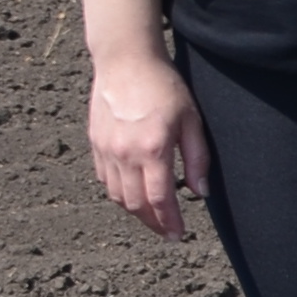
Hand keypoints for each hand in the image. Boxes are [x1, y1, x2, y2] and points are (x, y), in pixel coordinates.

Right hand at [86, 46, 212, 241]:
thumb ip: (197, 157)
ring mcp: (106, 151)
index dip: (170, 222)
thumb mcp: (191, 119)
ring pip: (117, 196)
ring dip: (135, 212)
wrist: (125, 61)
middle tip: (167, 233)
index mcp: (153, 149)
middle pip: (136, 204)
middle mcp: (125, 155)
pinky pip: (104, 180)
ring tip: (152, 217)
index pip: (160, 200)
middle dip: (153, 223)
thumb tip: (201, 192)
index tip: (178, 235)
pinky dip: (118, 194)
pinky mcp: (94, 144)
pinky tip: (132, 194)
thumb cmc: (164, 86)